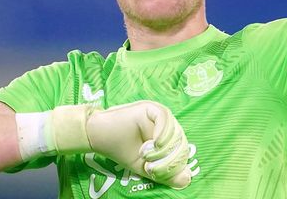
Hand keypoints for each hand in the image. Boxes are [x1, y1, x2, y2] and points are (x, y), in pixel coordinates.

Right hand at [49, 101, 190, 188]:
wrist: (99, 136)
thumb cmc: (120, 149)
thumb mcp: (145, 167)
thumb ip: (165, 174)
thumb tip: (187, 179)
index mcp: (167, 138)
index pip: (181, 151)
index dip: (173, 165)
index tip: (155, 173)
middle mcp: (166, 125)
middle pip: (181, 142)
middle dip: (169, 159)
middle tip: (151, 167)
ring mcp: (159, 115)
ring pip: (175, 132)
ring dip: (163, 149)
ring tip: (145, 156)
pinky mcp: (150, 108)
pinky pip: (165, 119)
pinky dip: (163, 133)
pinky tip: (153, 145)